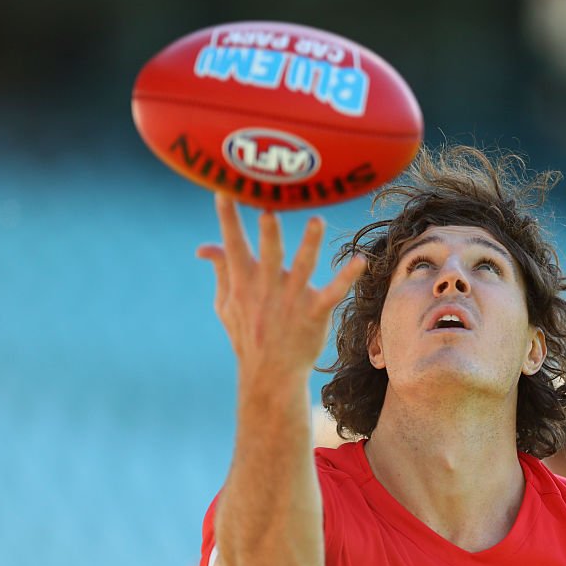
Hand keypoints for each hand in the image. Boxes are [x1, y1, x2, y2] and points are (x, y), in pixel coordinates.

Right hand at [196, 193, 366, 382]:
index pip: (233, 244)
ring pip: (302, 268)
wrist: (269, 374)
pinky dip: (346, 278)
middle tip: (269, 208)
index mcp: (244, 282)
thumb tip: (204, 246)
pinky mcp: (314, 313)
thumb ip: (221, 271)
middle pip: (268, 254)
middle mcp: (267, 288)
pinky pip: (332, 293)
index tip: (223, 190)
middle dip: (268, 233)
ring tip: (317, 220)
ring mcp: (291, 301)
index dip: (227, 218)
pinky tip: (360, 261)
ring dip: (309, 244)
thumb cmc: (248, 335)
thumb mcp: (226, 305)